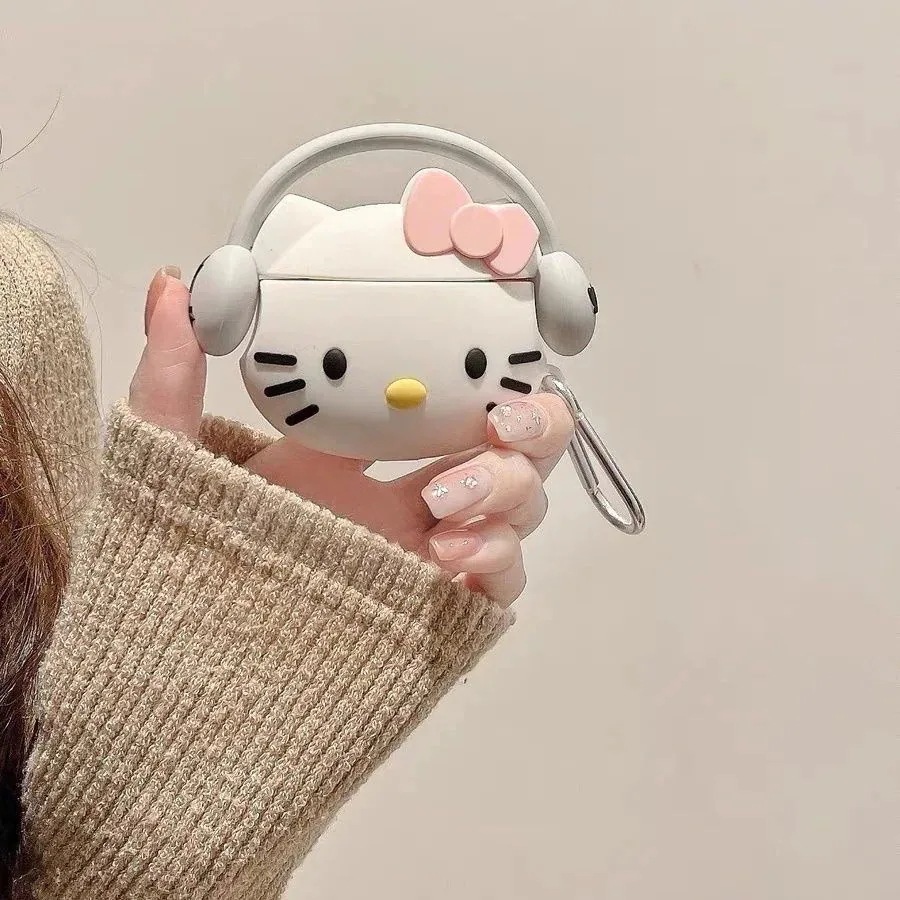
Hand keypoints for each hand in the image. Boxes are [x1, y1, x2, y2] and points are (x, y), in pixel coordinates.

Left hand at [130, 272, 574, 604]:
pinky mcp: (441, 609)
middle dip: (531, 432)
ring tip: (444, 507)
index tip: (491, 365)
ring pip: (522, 509)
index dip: (495, 377)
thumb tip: (172, 283)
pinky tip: (450, 557)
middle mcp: (412, 497)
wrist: (192, 656)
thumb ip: (172, 376)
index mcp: (365, 451)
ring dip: (506, 493)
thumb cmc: (189, 555)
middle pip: (518, 451)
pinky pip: (504, 583)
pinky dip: (499, 560)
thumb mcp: (177, 459)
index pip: (458, 400)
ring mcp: (432, 552)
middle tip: (499, 429)